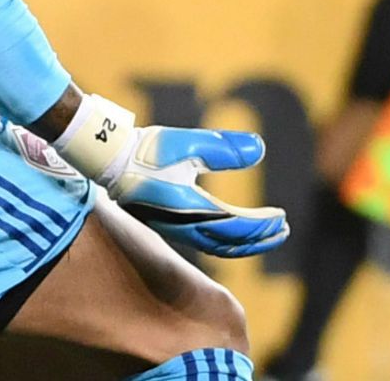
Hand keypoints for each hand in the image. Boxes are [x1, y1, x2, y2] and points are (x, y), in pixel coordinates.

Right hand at [107, 126, 290, 256]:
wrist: (108, 160)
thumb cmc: (146, 150)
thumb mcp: (186, 142)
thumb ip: (223, 147)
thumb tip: (259, 149)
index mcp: (191, 208)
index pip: (236, 225)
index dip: (261, 225)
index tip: (282, 217)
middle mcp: (184, 225)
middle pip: (231, 243)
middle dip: (259, 239)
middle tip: (282, 230)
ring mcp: (175, 229)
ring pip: (218, 246)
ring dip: (244, 243)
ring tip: (265, 234)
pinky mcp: (168, 225)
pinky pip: (205, 243)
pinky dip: (226, 242)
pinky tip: (231, 230)